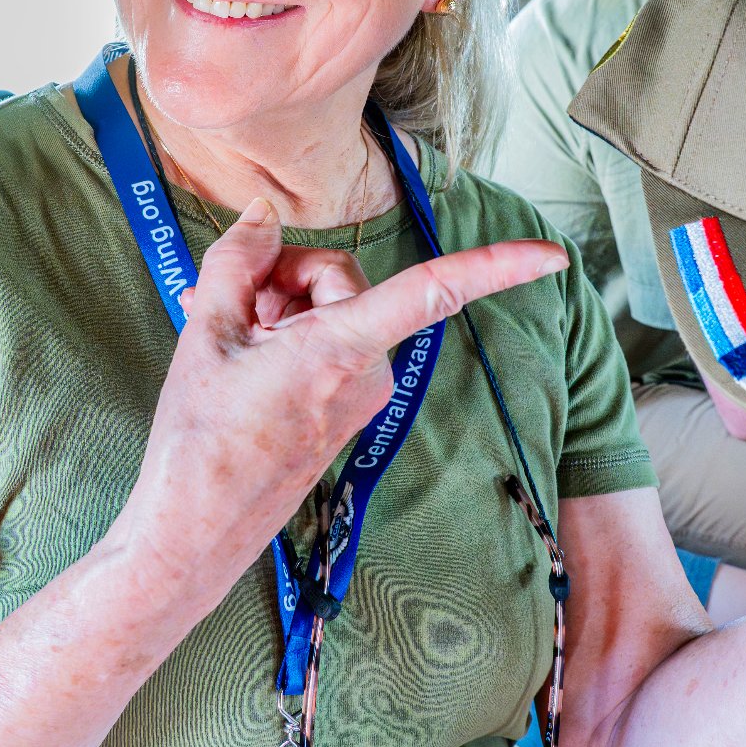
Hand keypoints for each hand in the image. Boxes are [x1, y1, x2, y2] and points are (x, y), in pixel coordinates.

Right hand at [121, 198, 567, 580]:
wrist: (192, 534)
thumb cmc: (198, 440)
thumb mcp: (206, 334)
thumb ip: (238, 261)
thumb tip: (262, 212)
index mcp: (340, 349)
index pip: (433, 293)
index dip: (496, 268)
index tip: (553, 258)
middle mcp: (367, 373)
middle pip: (342, 279)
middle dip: (287, 276)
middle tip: (231, 302)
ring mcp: (360, 397)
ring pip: (334, 312)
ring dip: (283, 309)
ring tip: (227, 337)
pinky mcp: (347, 413)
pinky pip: (331, 346)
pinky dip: (290, 338)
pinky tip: (242, 355)